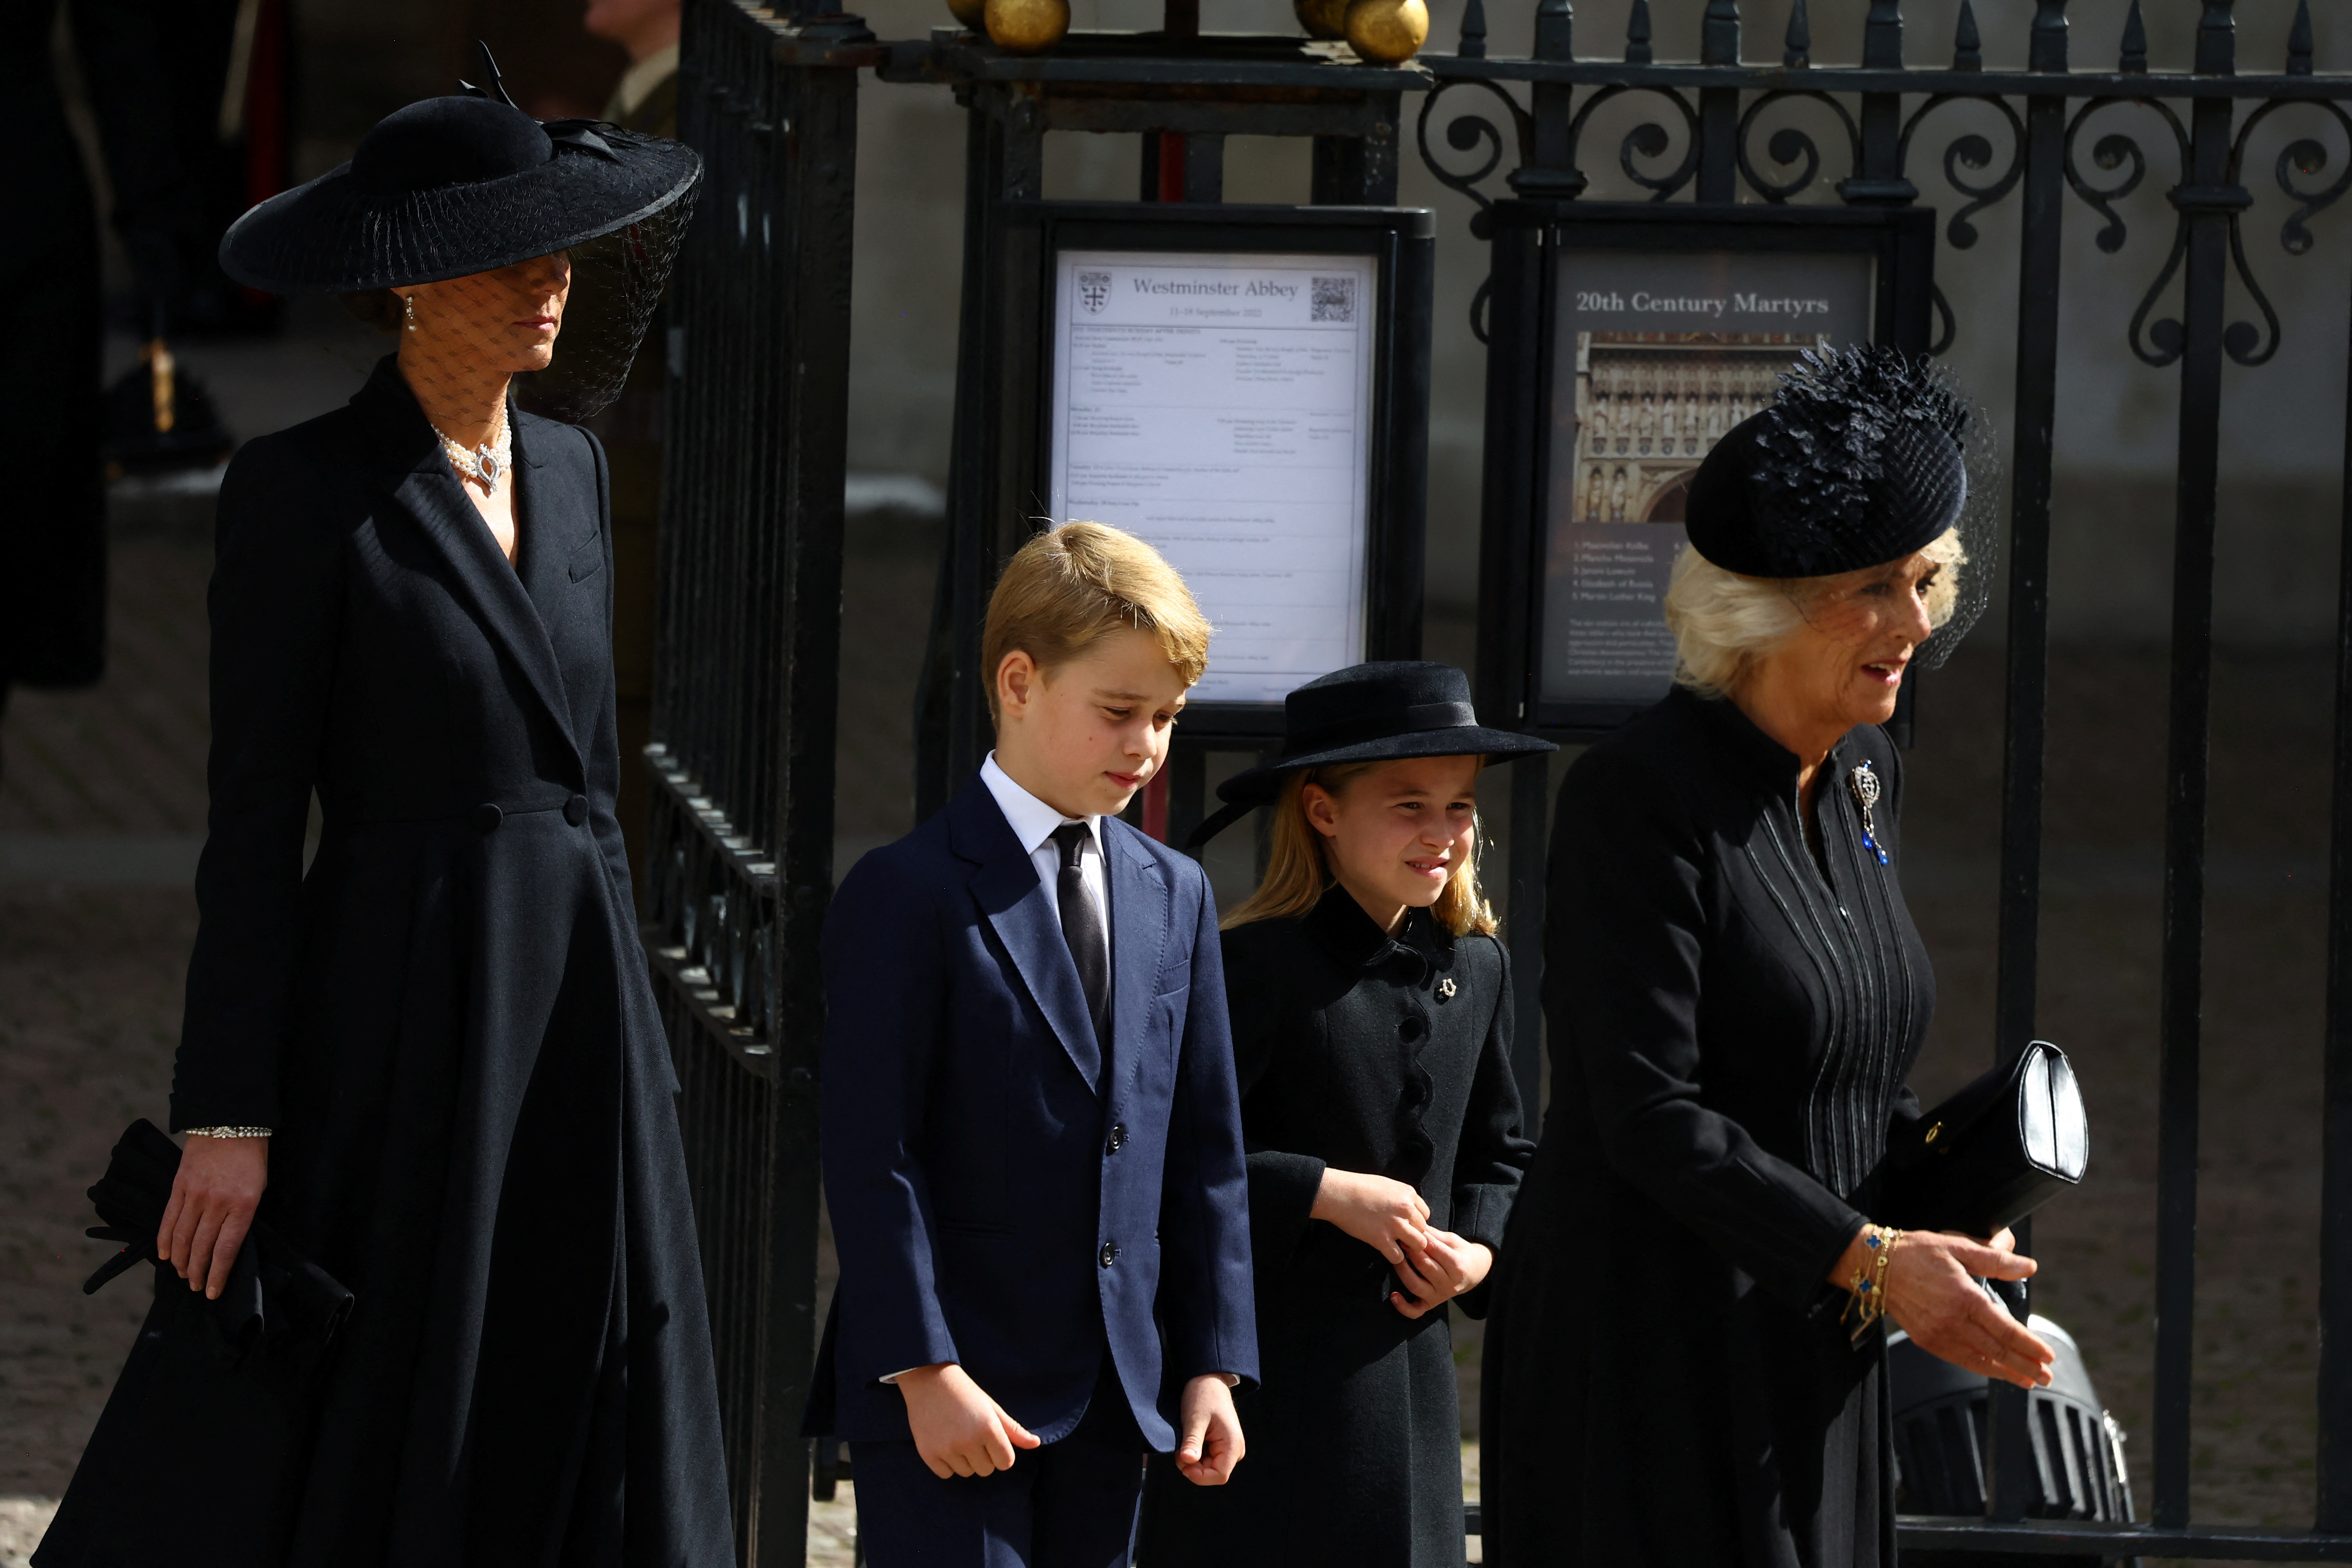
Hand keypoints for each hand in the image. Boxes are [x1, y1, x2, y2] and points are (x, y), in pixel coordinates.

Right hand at [158, 1133, 267, 1300]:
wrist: (230, 1124)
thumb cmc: (250, 1159)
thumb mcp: (258, 1189)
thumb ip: (242, 1217)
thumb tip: (226, 1246)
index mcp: (244, 1205)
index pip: (227, 1249)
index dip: (218, 1274)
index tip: (212, 1291)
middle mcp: (217, 1202)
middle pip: (202, 1247)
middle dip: (197, 1272)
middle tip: (196, 1287)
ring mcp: (195, 1194)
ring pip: (183, 1237)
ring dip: (180, 1261)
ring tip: (182, 1275)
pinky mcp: (179, 1186)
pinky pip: (169, 1219)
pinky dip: (166, 1240)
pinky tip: (165, 1255)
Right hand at [896, 1363, 1040, 1478]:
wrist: (928, 1381)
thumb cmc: (965, 1392)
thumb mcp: (992, 1407)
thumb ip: (1014, 1429)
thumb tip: (1036, 1444)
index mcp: (988, 1428)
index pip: (1005, 1462)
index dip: (1001, 1453)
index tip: (991, 1440)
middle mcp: (968, 1441)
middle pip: (986, 1470)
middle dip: (983, 1456)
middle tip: (972, 1435)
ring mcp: (947, 1449)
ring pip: (967, 1472)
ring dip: (965, 1460)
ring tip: (957, 1437)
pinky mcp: (928, 1454)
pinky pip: (945, 1474)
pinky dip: (947, 1464)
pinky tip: (944, 1443)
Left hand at [1175, 1374, 1244, 1485]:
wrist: (1208, 1379)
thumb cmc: (1203, 1396)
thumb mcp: (1195, 1418)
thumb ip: (1192, 1441)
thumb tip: (1187, 1461)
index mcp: (1232, 1444)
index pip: (1219, 1476)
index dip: (1199, 1476)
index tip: (1182, 1462)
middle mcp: (1235, 1450)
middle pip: (1213, 1473)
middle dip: (1193, 1467)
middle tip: (1179, 1449)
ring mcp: (1229, 1448)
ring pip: (1209, 1468)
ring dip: (1193, 1460)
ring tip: (1184, 1442)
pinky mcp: (1222, 1445)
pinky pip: (1208, 1459)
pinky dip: (1195, 1454)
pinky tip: (1190, 1440)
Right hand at [1311, 1168, 1429, 1265]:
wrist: (1338, 1193)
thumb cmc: (1358, 1186)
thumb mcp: (1387, 1184)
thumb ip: (1401, 1197)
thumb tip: (1409, 1209)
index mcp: (1408, 1194)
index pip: (1425, 1214)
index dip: (1415, 1221)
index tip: (1405, 1223)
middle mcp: (1406, 1209)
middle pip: (1423, 1230)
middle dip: (1413, 1234)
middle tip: (1399, 1235)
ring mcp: (1395, 1225)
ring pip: (1419, 1245)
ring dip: (1409, 1248)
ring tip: (1397, 1245)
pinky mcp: (1381, 1239)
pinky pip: (1399, 1257)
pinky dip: (1394, 1256)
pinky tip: (1385, 1250)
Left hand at [1390, 1230, 1492, 1318]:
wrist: (1474, 1272)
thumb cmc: (1461, 1253)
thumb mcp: (1452, 1240)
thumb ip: (1434, 1235)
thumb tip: (1415, 1225)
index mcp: (1457, 1266)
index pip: (1434, 1250)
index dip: (1418, 1238)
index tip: (1407, 1229)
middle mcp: (1450, 1284)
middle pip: (1423, 1266)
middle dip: (1409, 1250)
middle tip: (1399, 1239)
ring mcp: (1440, 1296)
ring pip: (1415, 1285)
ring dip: (1402, 1270)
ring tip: (1395, 1257)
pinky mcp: (1431, 1304)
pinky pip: (1416, 1311)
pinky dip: (1403, 1307)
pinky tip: (1394, 1295)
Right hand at [1831, 1225, 2054, 1389]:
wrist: (1875, 1264)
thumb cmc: (1917, 1250)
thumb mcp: (1958, 1245)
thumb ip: (1996, 1259)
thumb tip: (2028, 1266)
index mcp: (1964, 1296)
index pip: (2006, 1329)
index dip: (2029, 1345)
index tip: (2048, 1355)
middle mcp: (1952, 1320)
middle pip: (1997, 1350)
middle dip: (2025, 1366)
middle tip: (2046, 1376)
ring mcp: (1937, 1333)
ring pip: (1979, 1360)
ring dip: (2006, 1373)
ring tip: (2027, 1381)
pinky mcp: (1925, 1340)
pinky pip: (1959, 1359)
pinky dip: (1980, 1367)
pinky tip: (1994, 1370)